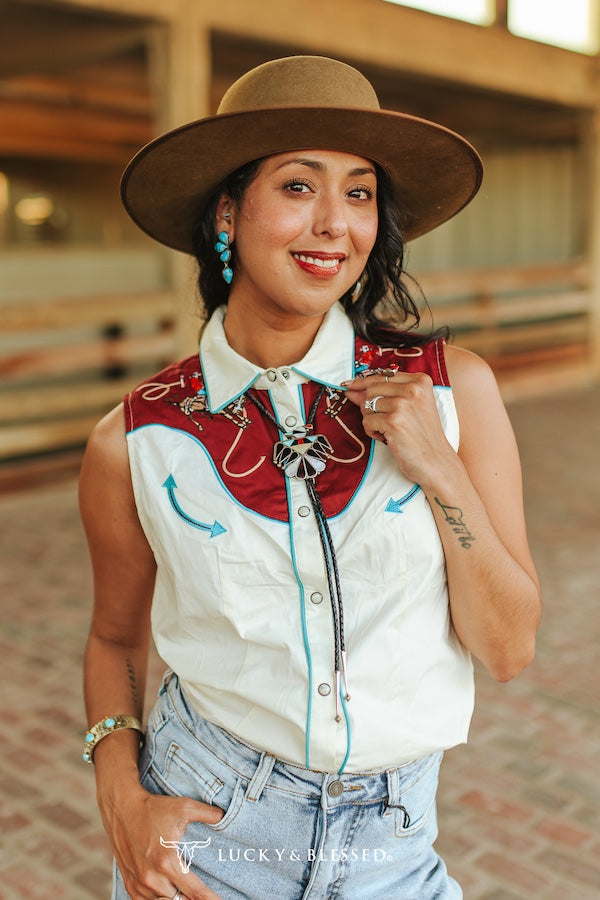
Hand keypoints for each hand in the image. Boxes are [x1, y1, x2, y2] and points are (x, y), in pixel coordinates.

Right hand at [100, 783, 223, 898]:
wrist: (122, 808)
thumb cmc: (153, 808)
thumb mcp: (183, 806)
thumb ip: (206, 813)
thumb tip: (223, 816)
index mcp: (166, 862)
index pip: (195, 892)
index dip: (210, 899)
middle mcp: (151, 877)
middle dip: (192, 899)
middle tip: (204, 896)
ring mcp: (139, 882)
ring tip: (186, 894)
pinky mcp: (130, 883)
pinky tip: (168, 896)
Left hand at [343, 372, 457, 489]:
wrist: (436, 461)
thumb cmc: (422, 436)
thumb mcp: (408, 408)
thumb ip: (382, 394)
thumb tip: (352, 389)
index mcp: (420, 381)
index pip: (382, 375)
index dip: (362, 382)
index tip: (349, 385)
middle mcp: (413, 389)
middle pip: (371, 389)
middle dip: (370, 407)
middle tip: (384, 421)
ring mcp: (403, 405)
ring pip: (367, 405)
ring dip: (372, 421)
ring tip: (389, 430)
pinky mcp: (394, 422)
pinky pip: (367, 422)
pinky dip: (373, 433)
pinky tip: (388, 438)